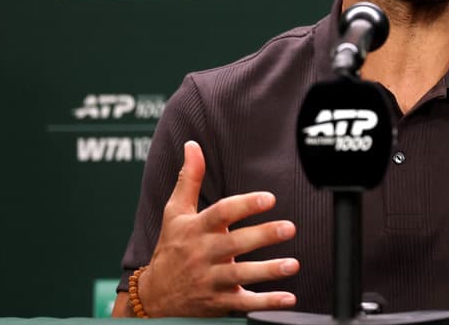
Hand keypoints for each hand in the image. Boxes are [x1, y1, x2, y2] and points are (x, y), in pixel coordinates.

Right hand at [138, 141, 299, 315]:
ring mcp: (211, 280)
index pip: (220, 214)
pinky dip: (267, 303)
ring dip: (268, 271)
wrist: (155, 296)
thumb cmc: (171, 247)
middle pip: (234, 244)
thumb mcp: (174, 212)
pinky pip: (245, 304)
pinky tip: (288, 298)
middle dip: (262, 236)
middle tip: (289, 228)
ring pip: (241, 276)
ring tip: (293, 264)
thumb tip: (192, 146)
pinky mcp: (219, 302)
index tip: (268, 198)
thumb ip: (188, 178)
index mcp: (195, 229)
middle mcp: (203, 254)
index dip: (244, 205)